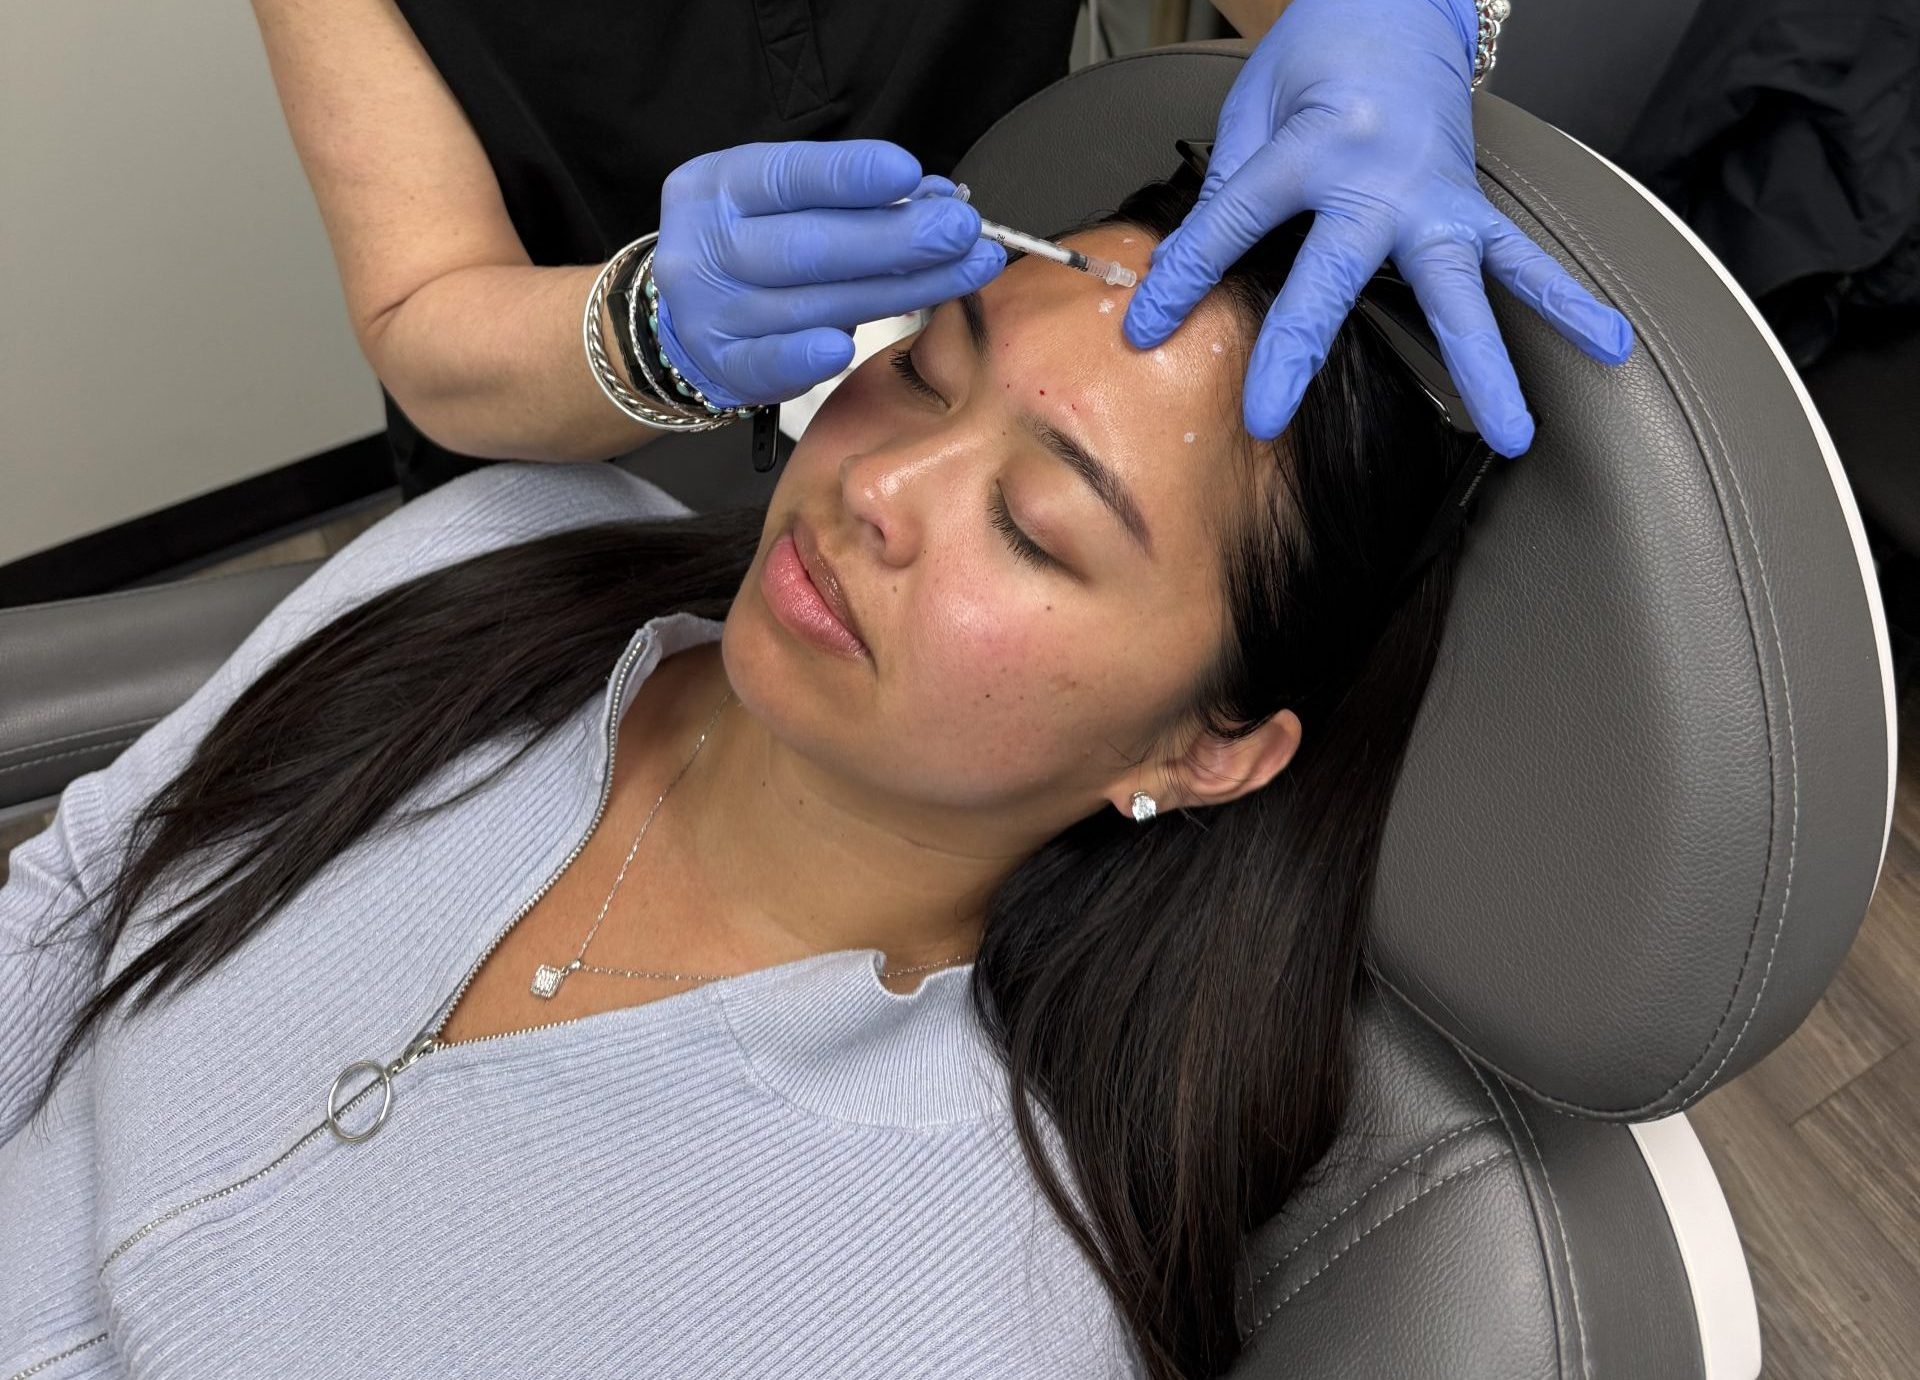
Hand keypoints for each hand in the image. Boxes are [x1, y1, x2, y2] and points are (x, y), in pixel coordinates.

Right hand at [650, 141, 1005, 408]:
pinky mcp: (722, 367)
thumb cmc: (753, 244)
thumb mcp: (785, 201)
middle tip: (961, 232)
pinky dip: (805, 356)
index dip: (851, 177)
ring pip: (809, 304)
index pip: (790, 177)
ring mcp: (710, 312)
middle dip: (895, 239)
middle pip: (808, 246)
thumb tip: (936, 197)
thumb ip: (853, 198)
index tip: (911, 174)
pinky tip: (843, 348)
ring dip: (896, 292)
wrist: (684, 311)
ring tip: (960, 273)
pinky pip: (767, 363)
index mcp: (720, 187)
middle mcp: (706, 247)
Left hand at [1122, 0, 1635, 456]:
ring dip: (1485, 366)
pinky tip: (1607, 344)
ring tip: (1513, 433)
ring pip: (1457, 291)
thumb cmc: (1319, 57)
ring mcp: (1436, 198)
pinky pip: (1522, 261)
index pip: (1231, 223)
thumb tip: (1193, 273)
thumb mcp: (1254, 107)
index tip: (1146, 328)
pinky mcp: (1469, 207)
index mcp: (1311, 144)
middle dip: (1295, 348)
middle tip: (1270, 414)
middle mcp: (1380, 178)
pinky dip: (1566, 302)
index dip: (1183, 277)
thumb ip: (1229, 187)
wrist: (1395, 4)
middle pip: (1334, 276)